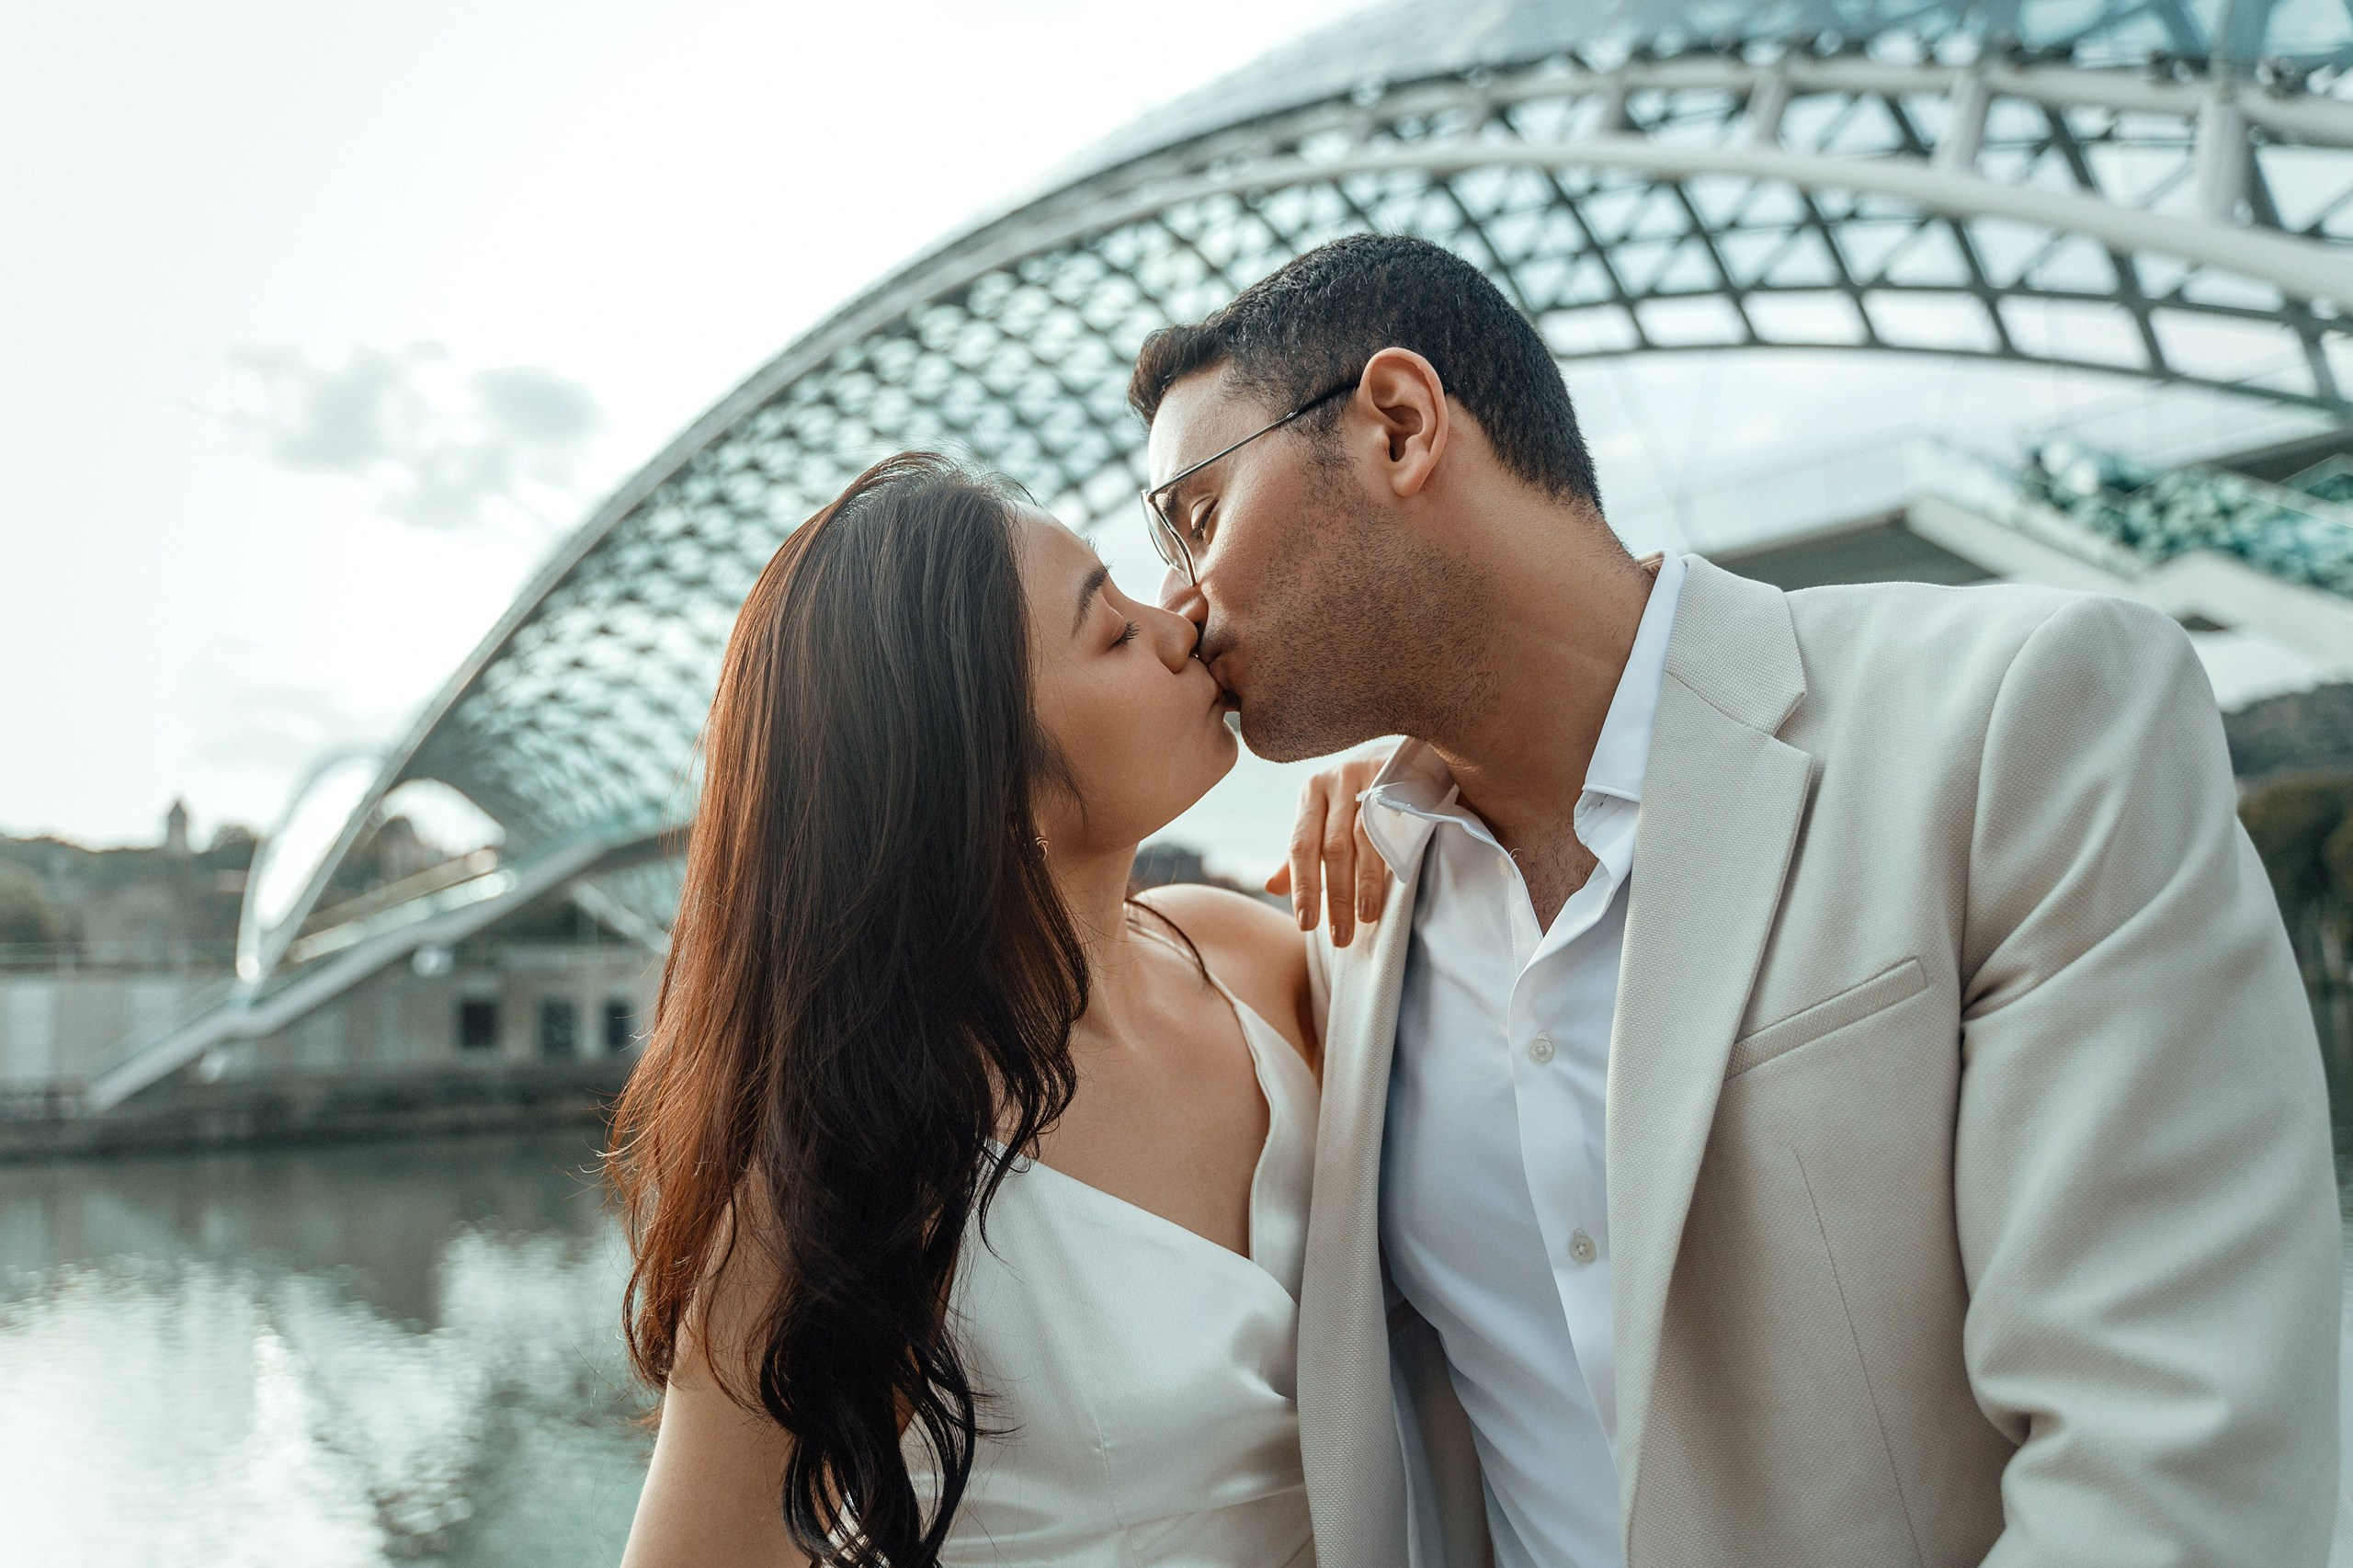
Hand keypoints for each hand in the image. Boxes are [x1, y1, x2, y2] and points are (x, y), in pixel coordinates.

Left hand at [1267, 750, 1395, 946]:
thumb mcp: (1326, 818)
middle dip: (1336, 895)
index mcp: (1311, 794)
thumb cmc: (1359, 794)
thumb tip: (1272, 888)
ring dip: (1365, 882)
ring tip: (1366, 917)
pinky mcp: (1397, 774)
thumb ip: (1304, 854)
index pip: (1301, 847)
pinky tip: (1396, 880)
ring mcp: (1367, 775)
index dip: (1304, 887)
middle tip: (1340, 936)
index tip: (1307, 925)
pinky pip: (1393, 819)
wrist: (1401, 751)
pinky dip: (1393, 851)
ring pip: (1364, 836)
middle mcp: (1334, 782)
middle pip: (1332, 847)